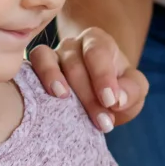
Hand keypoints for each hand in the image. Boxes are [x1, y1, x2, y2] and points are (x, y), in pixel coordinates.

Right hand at [29, 28, 148, 132]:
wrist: (97, 94)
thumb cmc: (116, 89)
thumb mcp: (133, 89)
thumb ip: (131, 90)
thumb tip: (117, 99)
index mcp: (99, 42)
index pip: (98, 52)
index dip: (103, 76)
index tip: (111, 101)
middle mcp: (73, 44)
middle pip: (75, 63)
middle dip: (88, 95)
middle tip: (102, 123)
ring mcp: (52, 55)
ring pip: (49, 59)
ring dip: (55, 79)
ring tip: (62, 98)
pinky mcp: (35, 68)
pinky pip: (31, 63)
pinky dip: (36, 75)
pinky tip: (40, 95)